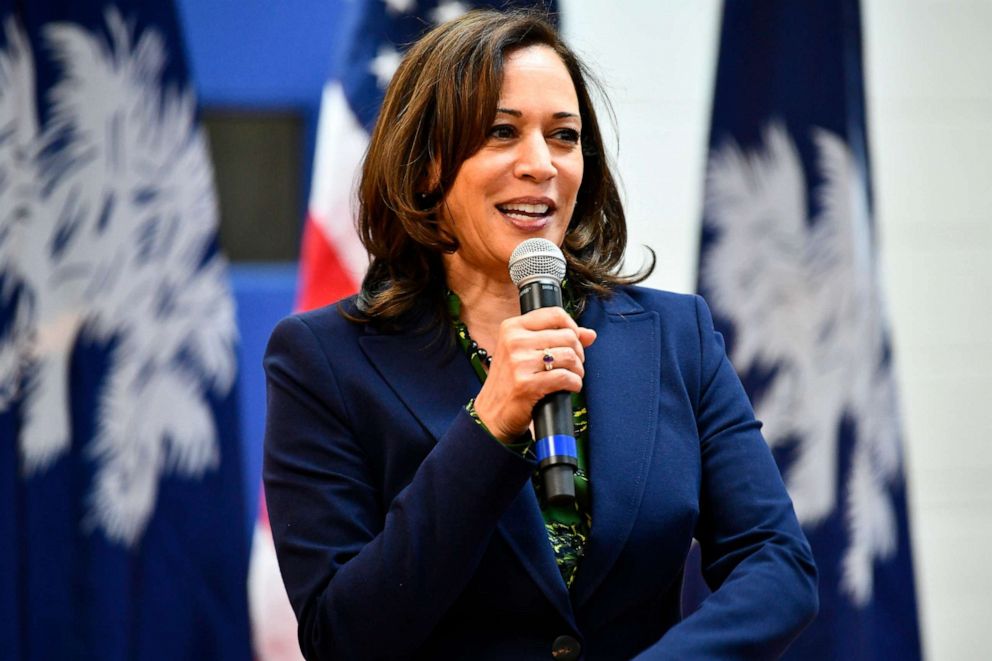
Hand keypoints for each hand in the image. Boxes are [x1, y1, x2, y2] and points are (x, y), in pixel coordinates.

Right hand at [473, 307, 595, 443]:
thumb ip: (556, 338)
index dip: (572, 327)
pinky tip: (570, 387)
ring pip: (569, 356)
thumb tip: (590, 334)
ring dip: (578, 370)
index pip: (554, 314)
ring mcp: (519, 363)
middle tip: (573, 364)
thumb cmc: (509, 381)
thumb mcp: (525, 352)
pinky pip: (565, 377)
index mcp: (512, 328)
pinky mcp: (526, 384)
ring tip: (572, 376)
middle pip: (567, 336)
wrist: (491, 413)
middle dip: (578, 352)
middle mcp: (514, 341)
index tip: (574, 341)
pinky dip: (575, 383)